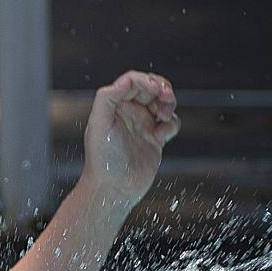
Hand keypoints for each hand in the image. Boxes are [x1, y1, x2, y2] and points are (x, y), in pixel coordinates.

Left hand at [82, 70, 179, 210]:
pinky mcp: (155, 139)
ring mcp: (142, 125)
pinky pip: (170, 123)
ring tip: (164, 115)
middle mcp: (128, 113)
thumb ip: (107, 98)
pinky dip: (171, 124)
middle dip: (161, 88)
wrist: (113, 190)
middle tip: (166, 97)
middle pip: (150, 88)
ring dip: (168, 103)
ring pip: (162, 103)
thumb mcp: (99, 125)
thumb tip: (125, 80)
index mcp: (113, 107)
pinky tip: (162, 135)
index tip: (155, 88)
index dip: (146, 80)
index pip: (132, 82)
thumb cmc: (102, 161)